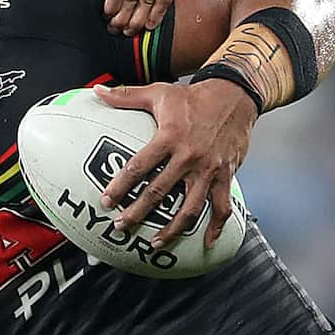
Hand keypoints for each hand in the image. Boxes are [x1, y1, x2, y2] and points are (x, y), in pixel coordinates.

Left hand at [94, 79, 255, 247]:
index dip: (120, 186)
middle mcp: (189, 156)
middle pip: (159, 192)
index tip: (106, 202)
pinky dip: (216, 227)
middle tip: (120, 226)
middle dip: (137, 213)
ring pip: (190, 207)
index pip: (139, 166)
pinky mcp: (226, 175)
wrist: (237, 95)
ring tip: (155, 243)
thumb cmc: (195, 96)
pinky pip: (222, 206)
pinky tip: (206, 243)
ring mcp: (209, 169)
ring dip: (172, 229)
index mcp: (169, 137)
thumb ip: (125, 95)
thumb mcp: (159, 92)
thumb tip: (97, 91)